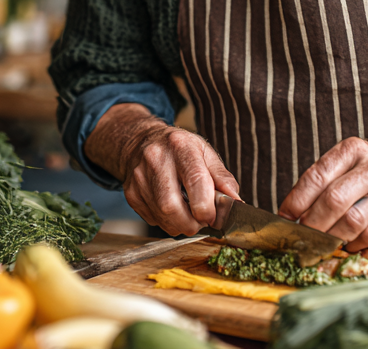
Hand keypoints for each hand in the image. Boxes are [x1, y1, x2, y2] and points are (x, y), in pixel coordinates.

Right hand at [85, 104, 239, 235]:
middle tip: (201, 220)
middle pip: (172, 207)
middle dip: (192, 223)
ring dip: (181, 225)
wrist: (142, 141)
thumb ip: (223, 177)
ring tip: (188, 213)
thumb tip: (236, 202)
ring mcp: (139, 177)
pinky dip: (167, 221)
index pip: (195, 181)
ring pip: (162, 217)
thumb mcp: (205, 153)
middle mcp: (156, 159)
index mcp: (181, 146)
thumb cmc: (179, 149)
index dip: (206, 207)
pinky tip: (172, 208)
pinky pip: (152, 219)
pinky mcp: (131, 193)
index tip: (214, 216)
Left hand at [278, 137, 367, 251]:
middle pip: (333, 200)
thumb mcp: (349, 164)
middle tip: (301, 236)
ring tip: (321, 242)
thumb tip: (291, 214)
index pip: (317, 176)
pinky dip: (352, 243)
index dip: (297, 200)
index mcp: (353, 150)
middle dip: (312, 223)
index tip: (285, 216)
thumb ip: (323, 182)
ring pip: (351, 220)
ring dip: (331, 236)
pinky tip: (346, 243)